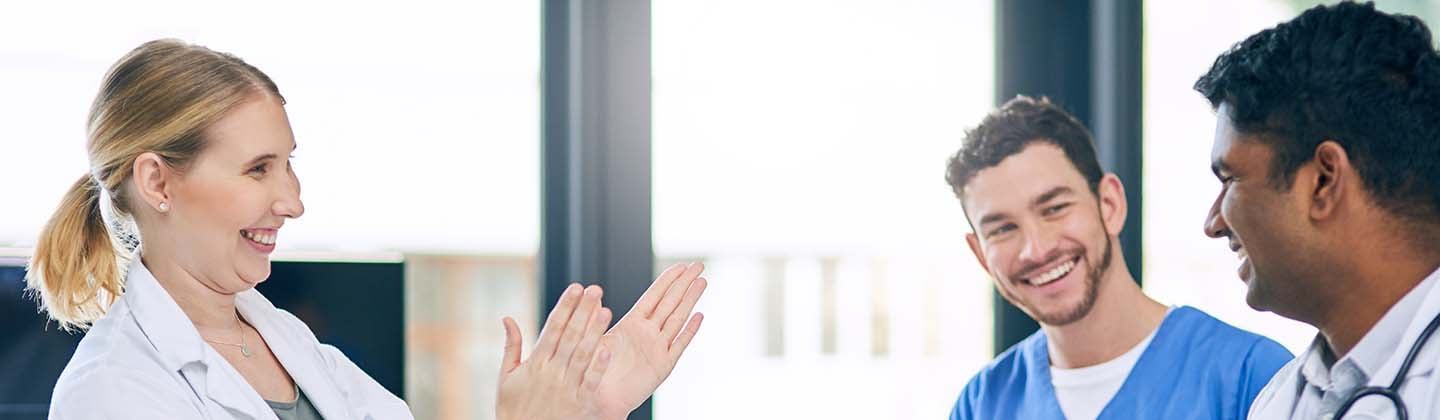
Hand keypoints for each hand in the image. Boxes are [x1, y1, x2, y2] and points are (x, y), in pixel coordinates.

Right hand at [497, 284, 613, 419]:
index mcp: (534, 364)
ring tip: (606, 311)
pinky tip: (607, 349)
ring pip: (582, 355)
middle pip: (570, 336)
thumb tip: (507, 317)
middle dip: (583, 311)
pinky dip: (598, 367)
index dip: (565, 307)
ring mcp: (566, 388)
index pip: (552, 328)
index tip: (576, 287)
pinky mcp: (579, 405)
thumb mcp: (505, 378)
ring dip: (594, 332)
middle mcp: (551, 373)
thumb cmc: (514, 410)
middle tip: (596, 289)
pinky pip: (590, 383)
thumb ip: (511, 346)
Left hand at [593, 262, 708, 418]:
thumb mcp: (592, 338)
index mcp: (632, 324)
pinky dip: (689, 331)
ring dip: (690, 300)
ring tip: (702, 282)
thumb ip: (594, 317)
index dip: (667, 280)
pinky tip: (699, 316)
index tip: (681, 265)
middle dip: (684, 283)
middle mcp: (647, 333)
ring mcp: (657, 348)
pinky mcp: (662, 366)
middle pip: (670, 303)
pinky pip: (679, 346)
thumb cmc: (592, 369)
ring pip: (677, 319)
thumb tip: (593, 292)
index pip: (654, 296)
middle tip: (698, 265)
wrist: (598, 399)